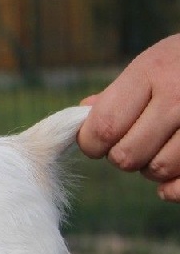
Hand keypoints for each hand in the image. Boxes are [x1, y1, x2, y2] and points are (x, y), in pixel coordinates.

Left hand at [77, 34, 179, 201]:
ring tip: (161, 147)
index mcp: (151, 72)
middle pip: (126, 156)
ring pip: (157, 171)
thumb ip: (116, 94)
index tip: (97, 142)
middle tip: (134, 142)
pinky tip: (172, 176)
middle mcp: (179, 96)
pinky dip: (173, 188)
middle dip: (122, 156)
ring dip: (152, 167)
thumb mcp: (152, 65)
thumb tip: (83, 113)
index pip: (104, 127)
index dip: (91, 143)